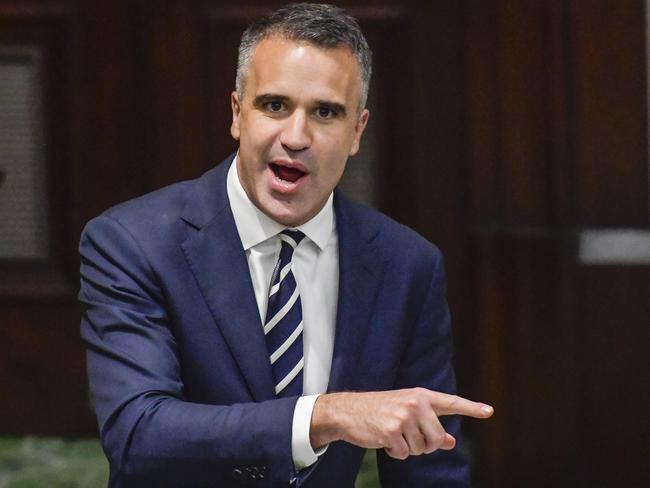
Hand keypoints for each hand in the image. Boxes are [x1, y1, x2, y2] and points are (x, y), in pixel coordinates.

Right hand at [310, 388, 492, 458]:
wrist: (349, 411)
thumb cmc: (380, 411)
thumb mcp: (407, 413)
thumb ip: (430, 425)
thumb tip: (451, 442)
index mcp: (421, 396)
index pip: (451, 403)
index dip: (471, 408)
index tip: (489, 411)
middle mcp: (415, 403)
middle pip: (437, 439)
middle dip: (425, 445)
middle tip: (408, 437)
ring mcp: (403, 416)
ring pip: (421, 449)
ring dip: (406, 448)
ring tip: (392, 433)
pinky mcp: (391, 430)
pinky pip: (403, 454)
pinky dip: (394, 452)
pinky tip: (384, 439)